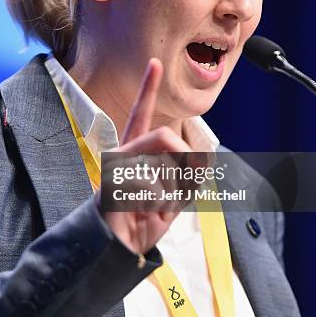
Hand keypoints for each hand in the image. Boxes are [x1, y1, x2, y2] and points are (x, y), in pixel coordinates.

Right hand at [99, 58, 192, 254]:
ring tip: (157, 209)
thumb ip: (188, 177)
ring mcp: (116, 169)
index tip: (155, 64)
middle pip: (165, 136)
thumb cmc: (140, 224)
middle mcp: (123, 155)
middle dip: (185, 162)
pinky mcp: (111, 185)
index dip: (148, 90)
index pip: (141, 116)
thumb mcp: (174, 198)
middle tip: (182, 191)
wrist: (115, 252)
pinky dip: (160, 204)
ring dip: (172, 193)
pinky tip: (146, 214)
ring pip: (164, 164)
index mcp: (135, 154)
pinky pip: (153, 185)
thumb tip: (204, 157)